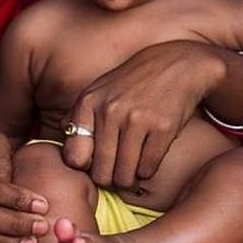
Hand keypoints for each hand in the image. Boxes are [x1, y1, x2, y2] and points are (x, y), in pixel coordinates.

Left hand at [63, 41, 223, 188]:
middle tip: (116, 171)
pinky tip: (148, 157)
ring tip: (132, 167)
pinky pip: (148, 170)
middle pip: (100, 173)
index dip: (85, 166)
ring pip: (125, 177)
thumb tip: (65, 151)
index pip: (74, 157)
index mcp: (89, 102)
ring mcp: (137, 119)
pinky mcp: (162, 128)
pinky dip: (147, 171)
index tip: (95, 162)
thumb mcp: (100, 89)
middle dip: (109, 178)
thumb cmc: (134, 82)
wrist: (177, 64)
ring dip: (129, 178)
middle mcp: (109, 111)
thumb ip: (78, 117)